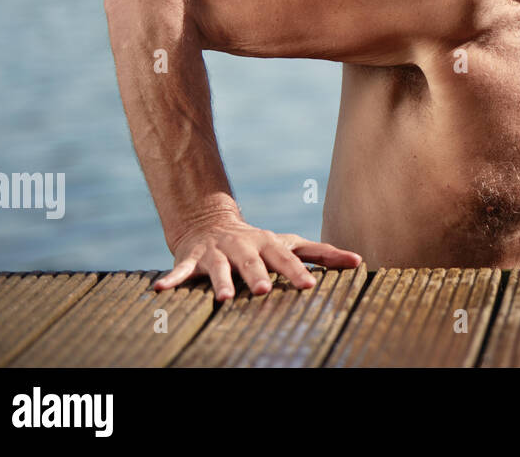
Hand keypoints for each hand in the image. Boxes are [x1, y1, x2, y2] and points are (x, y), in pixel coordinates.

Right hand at [155, 214, 363, 300]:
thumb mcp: (289, 244)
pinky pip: (179, 271)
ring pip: (218, 268)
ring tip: (224, 297)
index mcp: (269, 245)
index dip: (297, 271)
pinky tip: (160, 291)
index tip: (310, 286)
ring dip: (221, 282)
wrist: (212, 223)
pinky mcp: (191, 260)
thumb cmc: (259, 243)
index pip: (286, 259)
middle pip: (252, 263)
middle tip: (265, 290)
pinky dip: (170, 280)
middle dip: (258, 276)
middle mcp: (243, 247)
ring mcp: (217, 253)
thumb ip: (322, 254)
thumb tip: (359, 261)